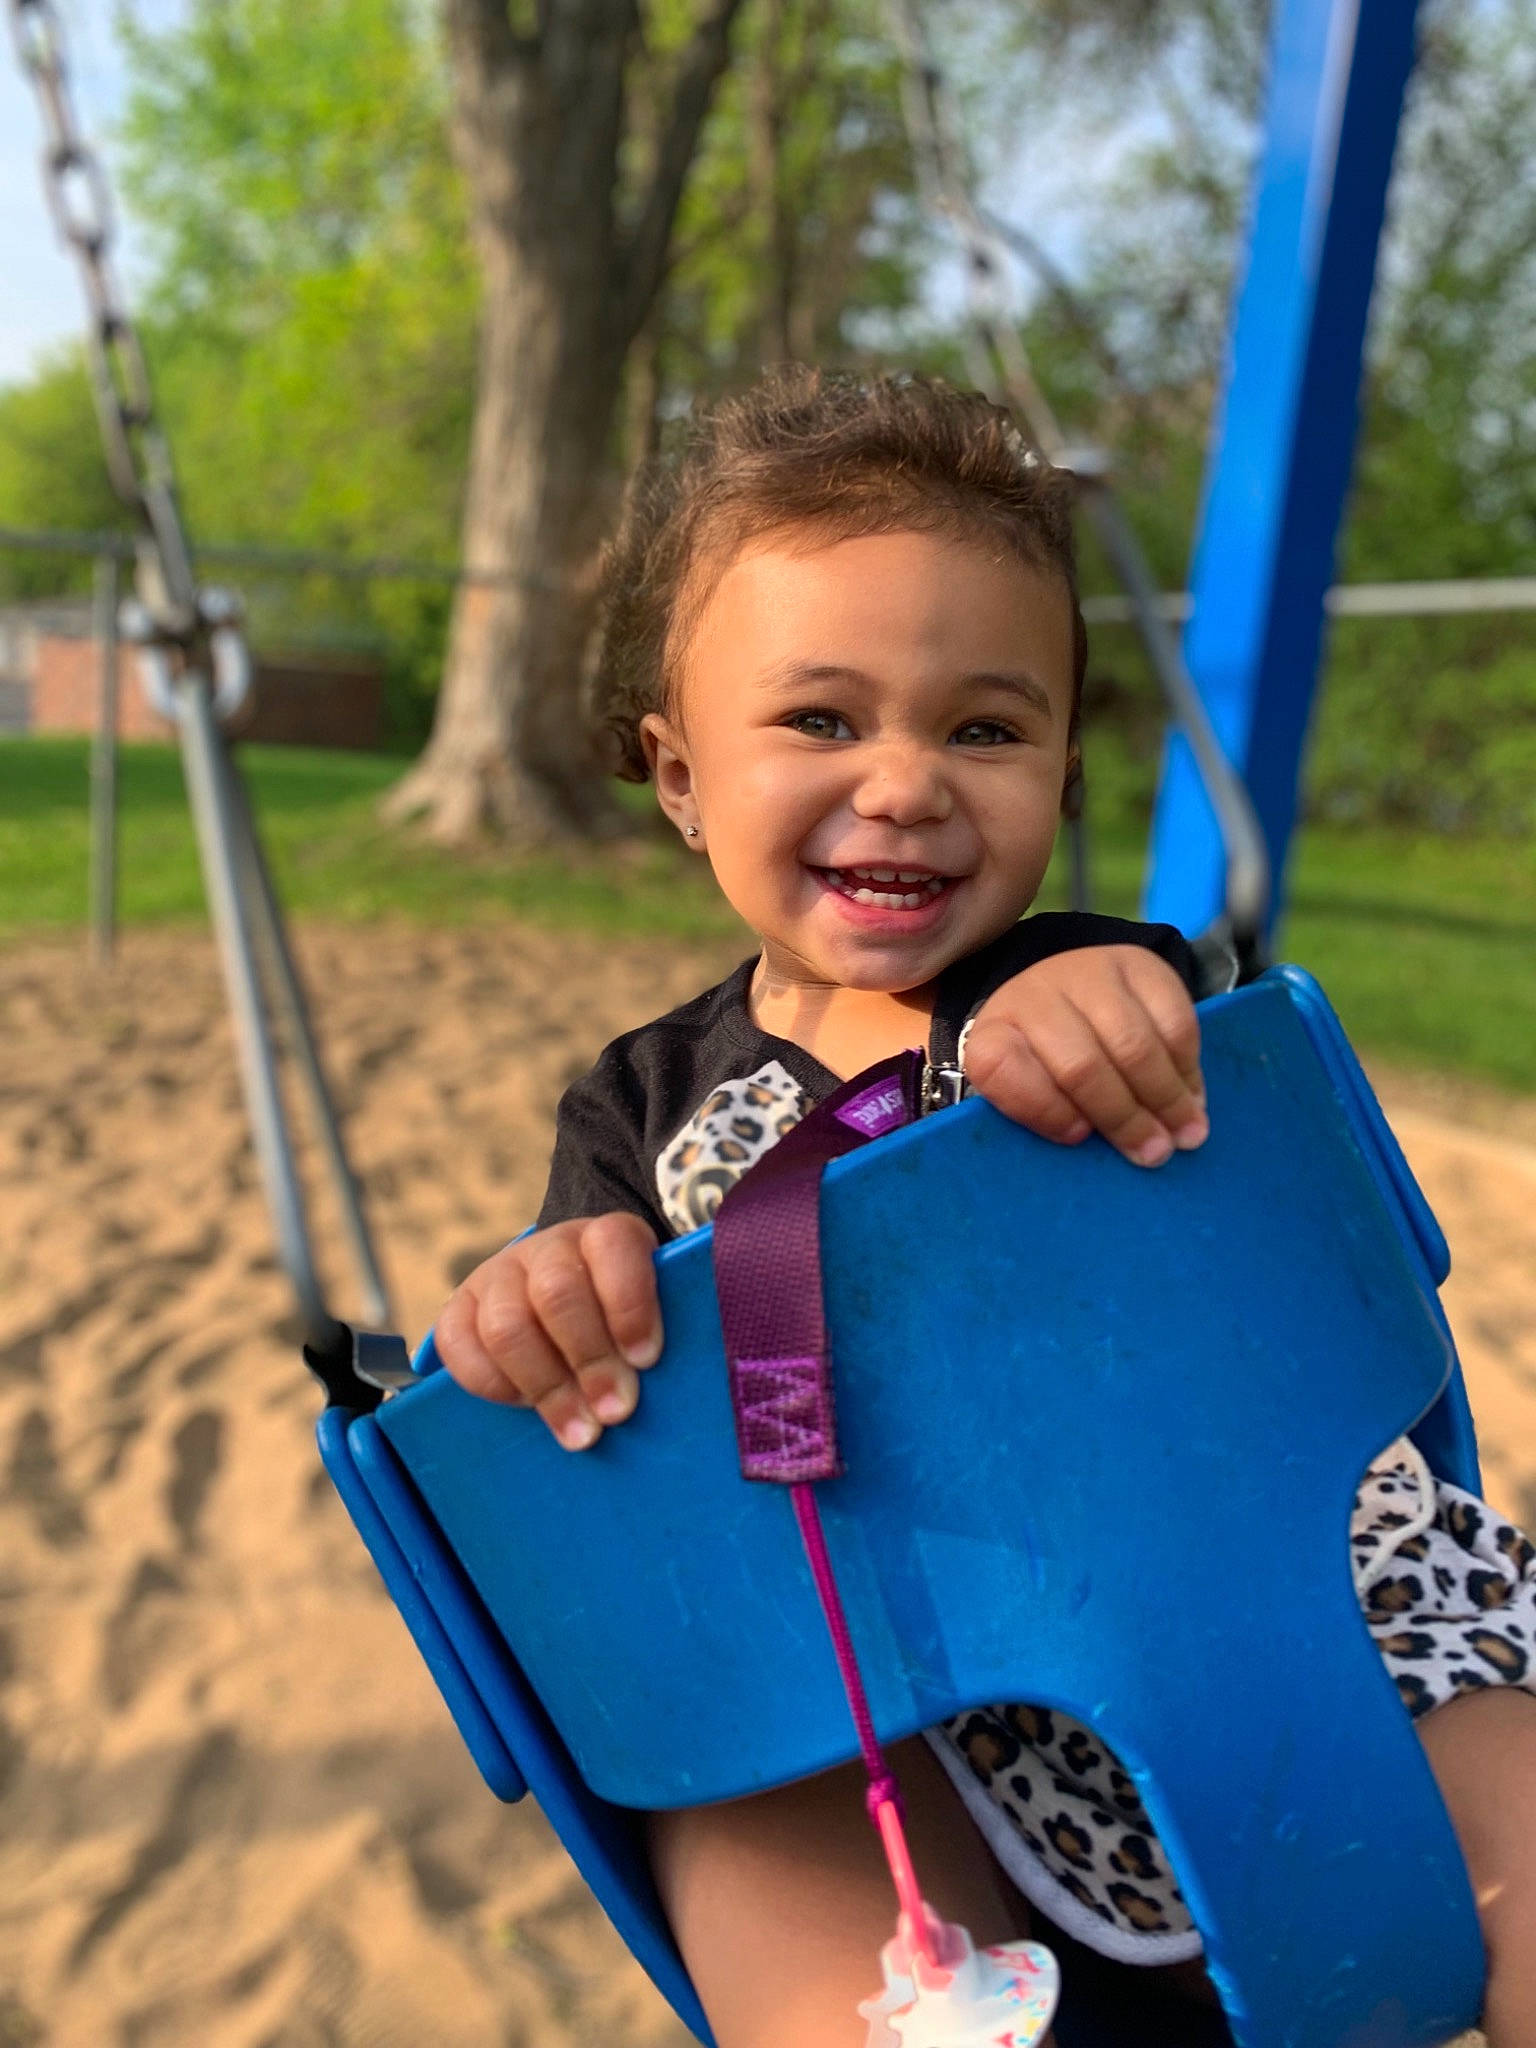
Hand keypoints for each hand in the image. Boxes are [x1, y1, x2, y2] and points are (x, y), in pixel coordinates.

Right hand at [434, 1213, 662, 1447]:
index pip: (613, 1245)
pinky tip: (527, 1407)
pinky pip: (459, 1345)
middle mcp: (547, 1248)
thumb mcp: (653, 1310)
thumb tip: (679, 1386)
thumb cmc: (622, 1320)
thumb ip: (655, 1335)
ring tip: (579, 1430)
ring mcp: (498, 1274)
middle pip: (557, 1292)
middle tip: (614, 1411)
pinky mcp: (459, 1307)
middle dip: (589, 1359)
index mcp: (605, 1237)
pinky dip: (494, 1384)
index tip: (646, 1359)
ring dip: (545, 1385)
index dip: (629, 1302)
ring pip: (507, 1325)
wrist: (566, 1300)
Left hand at [962, 946, 1205, 1166]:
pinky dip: (1187, 1065)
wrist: (1068, 990)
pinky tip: (1192, 1095)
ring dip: (1166, 1097)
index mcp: (994, 1035)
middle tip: (1155, 1154)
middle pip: (1081, 1065)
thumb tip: (1097, 1145)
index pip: (1003, 1070)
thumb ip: (1047, 1116)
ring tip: (1186, 1134)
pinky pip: (1172, 1019)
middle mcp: (1035, 996)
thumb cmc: (1048, 1060)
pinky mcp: (1137, 963)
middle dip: (1123, 1117)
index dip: (1044, 1109)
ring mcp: (1088, 973)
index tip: (1080, 1138)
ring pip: (1133, 1043)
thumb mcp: (1028, 1088)